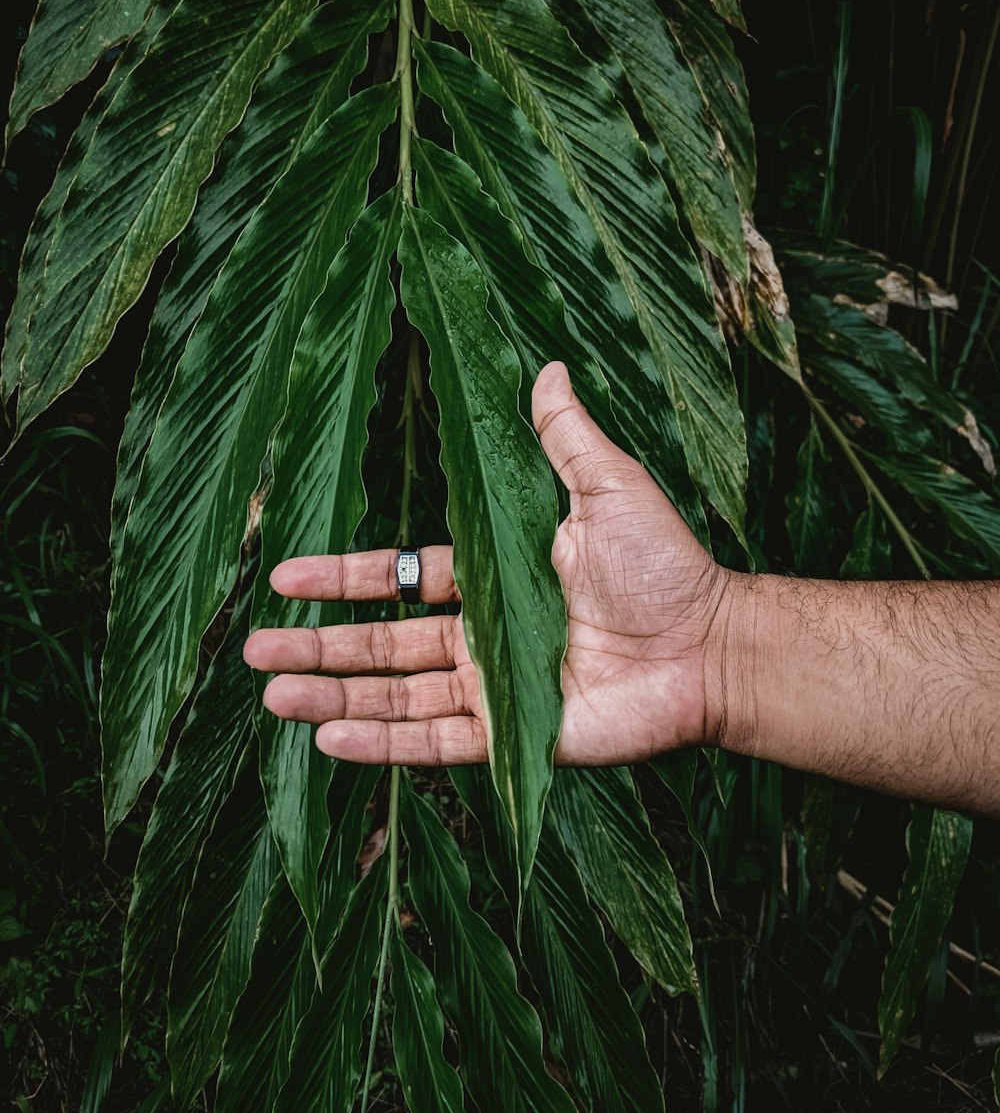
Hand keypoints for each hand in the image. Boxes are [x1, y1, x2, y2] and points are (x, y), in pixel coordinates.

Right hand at [243, 362, 729, 766]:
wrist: (711, 644)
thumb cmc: (666, 566)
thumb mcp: (607, 488)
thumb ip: (563, 438)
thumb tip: (545, 367)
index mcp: (494, 578)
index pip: (401, 578)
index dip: (343, 578)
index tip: (284, 577)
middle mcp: (483, 635)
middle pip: (383, 643)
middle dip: (317, 645)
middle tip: (254, 651)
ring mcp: (494, 688)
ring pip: (396, 696)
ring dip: (334, 696)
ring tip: (274, 697)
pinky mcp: (514, 737)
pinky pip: (436, 743)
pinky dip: (383, 745)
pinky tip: (330, 741)